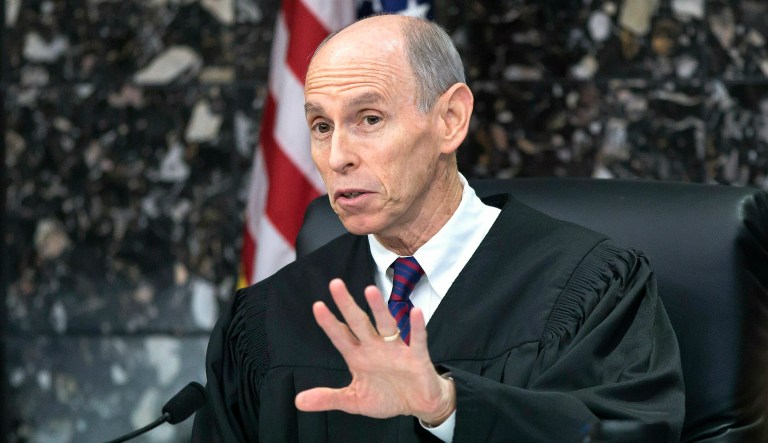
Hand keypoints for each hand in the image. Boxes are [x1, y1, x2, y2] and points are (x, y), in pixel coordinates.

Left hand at [295, 278, 455, 424]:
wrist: (418, 404)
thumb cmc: (387, 396)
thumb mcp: (354, 401)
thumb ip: (328, 398)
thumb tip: (299, 401)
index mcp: (358, 357)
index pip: (340, 337)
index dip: (329, 323)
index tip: (317, 306)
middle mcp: (375, 348)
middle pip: (359, 322)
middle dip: (347, 305)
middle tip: (335, 284)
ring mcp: (396, 350)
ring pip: (386, 325)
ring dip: (379, 309)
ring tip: (370, 291)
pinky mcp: (417, 357)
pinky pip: (417, 340)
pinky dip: (417, 326)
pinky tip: (416, 312)